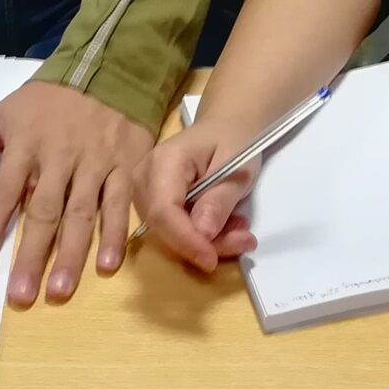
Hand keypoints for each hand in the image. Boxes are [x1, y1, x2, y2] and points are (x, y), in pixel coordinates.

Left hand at [0, 80, 152, 306]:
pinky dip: (115, 234)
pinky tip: (107, 265)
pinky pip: (120, 204)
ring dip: (71, 254)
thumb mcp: (0, 116)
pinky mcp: (126, 166)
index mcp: (24, 146)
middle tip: (21, 296)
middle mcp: (59, 158)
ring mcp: (96, 163)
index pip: (2, 195)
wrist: (110, 67)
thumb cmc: (47, 101)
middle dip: (31, 255)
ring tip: (58, 291)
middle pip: (43, 212)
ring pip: (81, 213)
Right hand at [130, 126, 261, 275]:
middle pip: (163, 227)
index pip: (164, 210)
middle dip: (203, 244)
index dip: (185, 240)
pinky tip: (229, 227)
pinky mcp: (152, 204)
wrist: (225, 128)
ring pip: (169, 235)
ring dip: (208, 242)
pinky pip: (174, 232)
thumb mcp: (238, 167)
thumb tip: (202, 233)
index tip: (211, 260)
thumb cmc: (232, 141)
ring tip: (242, 231)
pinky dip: (203, 237)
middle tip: (245, 240)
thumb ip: (219, 199)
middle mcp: (144, 177)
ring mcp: (144, 192)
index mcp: (164, 160)